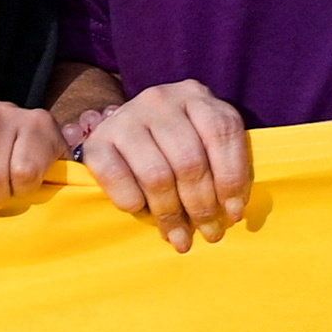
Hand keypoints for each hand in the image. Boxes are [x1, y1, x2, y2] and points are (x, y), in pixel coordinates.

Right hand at [64, 77, 250, 249]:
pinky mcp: (96, 141)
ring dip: (171, 214)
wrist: (126, 130)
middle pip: (189, 161)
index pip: (222, 132)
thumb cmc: (176, 145)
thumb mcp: (205, 142)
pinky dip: (134, 203)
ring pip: (156, 175)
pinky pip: (118, 179)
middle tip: (210, 234)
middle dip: (203, 207)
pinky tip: (143, 211)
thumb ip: (222, 166)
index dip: (232, 178)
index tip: (234, 214)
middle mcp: (159, 100)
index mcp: (194, 96)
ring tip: (179, 236)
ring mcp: (125, 118)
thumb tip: (231, 213)